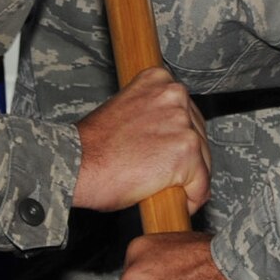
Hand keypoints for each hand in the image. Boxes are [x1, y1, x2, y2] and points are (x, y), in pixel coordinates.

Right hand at [74, 66, 209, 213]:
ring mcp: (183, 123)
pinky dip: (192, 199)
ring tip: (161, 186)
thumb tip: (169, 133)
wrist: (76, 164)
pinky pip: (202, 185)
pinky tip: (172, 200)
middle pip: (199, 135)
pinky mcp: (187, 152)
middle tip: (161, 175)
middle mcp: (174, 95)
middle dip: (186, 159)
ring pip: (204, 161)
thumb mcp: (126, 110)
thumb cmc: (94, 146)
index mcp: (159, 79)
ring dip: (188, 179)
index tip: (167, 153)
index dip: (178, 138)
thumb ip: (153, 113)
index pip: (187, 113)